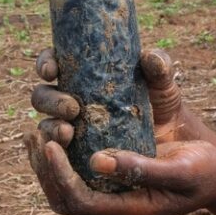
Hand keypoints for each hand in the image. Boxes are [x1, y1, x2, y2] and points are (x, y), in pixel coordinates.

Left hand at [22, 129, 215, 214]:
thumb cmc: (207, 171)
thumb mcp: (181, 168)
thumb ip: (141, 168)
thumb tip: (96, 161)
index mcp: (131, 210)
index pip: (79, 201)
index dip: (58, 174)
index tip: (49, 143)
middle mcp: (118, 205)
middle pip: (65, 199)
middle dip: (45, 170)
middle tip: (34, 136)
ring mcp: (116, 193)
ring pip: (67, 187)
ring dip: (47, 163)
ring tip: (36, 133)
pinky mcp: (117, 177)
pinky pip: (79, 172)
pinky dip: (61, 155)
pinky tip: (57, 129)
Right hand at [29, 47, 194, 147]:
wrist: (173, 143)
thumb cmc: (163, 106)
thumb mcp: (163, 85)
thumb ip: (160, 68)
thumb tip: (149, 57)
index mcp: (82, 76)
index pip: (52, 64)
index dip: (46, 64)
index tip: (52, 71)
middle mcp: (71, 100)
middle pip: (42, 97)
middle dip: (50, 101)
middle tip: (72, 108)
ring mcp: (73, 129)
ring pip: (46, 126)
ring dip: (51, 128)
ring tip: (68, 132)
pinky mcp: (79, 157)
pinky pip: (58, 157)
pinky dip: (56, 155)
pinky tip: (66, 154)